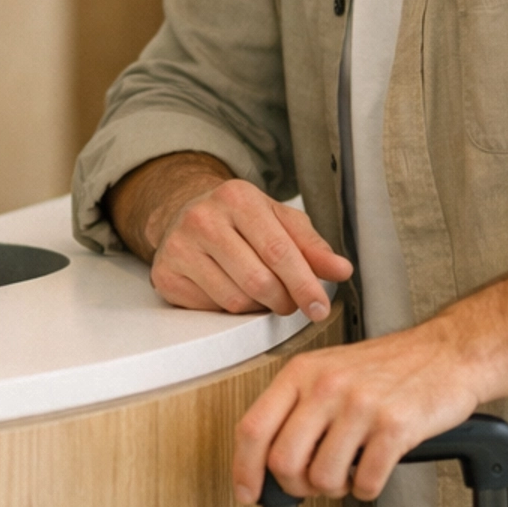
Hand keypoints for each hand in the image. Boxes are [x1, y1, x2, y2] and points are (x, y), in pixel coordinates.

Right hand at [138, 168, 351, 323]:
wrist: (185, 212)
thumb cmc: (239, 218)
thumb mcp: (279, 220)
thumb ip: (312, 246)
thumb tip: (341, 270)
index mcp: (238, 197)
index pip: (279, 251)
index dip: (304, 285)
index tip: (319, 308)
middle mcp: (203, 218)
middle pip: (258, 281)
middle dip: (283, 300)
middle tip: (288, 301)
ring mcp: (180, 246)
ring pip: (235, 300)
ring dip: (256, 306)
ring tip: (258, 290)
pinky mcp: (166, 274)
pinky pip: (211, 309)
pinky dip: (229, 308)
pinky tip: (230, 288)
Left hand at [233, 328, 481, 504]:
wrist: (446, 352)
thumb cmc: (388, 365)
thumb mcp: (328, 370)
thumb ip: (297, 407)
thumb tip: (267, 459)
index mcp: (302, 372)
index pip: (254, 427)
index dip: (244, 469)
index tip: (248, 492)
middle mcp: (326, 385)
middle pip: (284, 461)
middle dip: (296, 485)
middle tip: (312, 484)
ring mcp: (360, 405)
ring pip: (323, 477)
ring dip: (335, 488)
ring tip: (349, 471)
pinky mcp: (394, 426)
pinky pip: (366, 482)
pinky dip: (367, 488)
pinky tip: (373, 469)